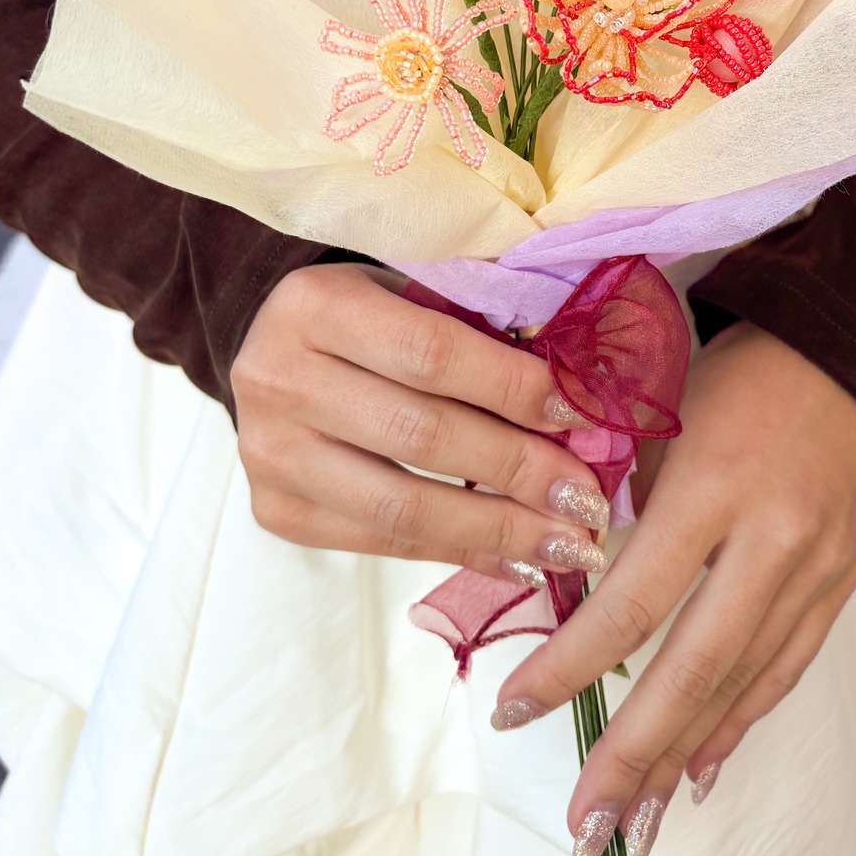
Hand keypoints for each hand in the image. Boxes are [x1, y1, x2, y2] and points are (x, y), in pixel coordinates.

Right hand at [232, 263, 610, 581]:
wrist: (276, 352)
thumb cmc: (371, 315)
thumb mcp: (414, 293)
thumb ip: (480, 328)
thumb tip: (580, 396)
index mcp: (314, 305)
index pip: (431, 353)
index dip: (512, 387)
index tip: (581, 416)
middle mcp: (277, 379)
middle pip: (420, 435)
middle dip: (518, 470)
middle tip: (587, 497)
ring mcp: (268, 453)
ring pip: (401, 507)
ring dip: (498, 530)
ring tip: (568, 546)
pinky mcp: (275, 511)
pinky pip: (383, 544)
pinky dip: (461, 555)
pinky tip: (519, 562)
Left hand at [490, 322, 855, 855]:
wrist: (849, 351)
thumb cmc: (738, 375)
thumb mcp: (664, 420)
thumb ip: (625, 504)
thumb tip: (574, 586)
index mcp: (713, 488)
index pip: (631, 602)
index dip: (570, 667)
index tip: (514, 712)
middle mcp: (771, 540)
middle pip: (692, 667)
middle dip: (633, 754)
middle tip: (585, 827)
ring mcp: (816, 569)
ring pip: (741, 684)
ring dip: (681, 759)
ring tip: (632, 823)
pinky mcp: (843, 583)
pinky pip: (785, 669)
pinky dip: (738, 722)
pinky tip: (698, 768)